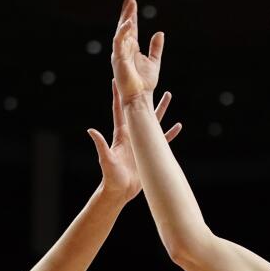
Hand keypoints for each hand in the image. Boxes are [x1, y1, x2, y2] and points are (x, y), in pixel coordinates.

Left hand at [88, 80, 180, 200]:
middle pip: (141, 109)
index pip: (120, 109)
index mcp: (122, 133)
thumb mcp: (106, 159)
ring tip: (168, 94)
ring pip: (155, 121)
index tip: (118, 79)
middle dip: (145, 94)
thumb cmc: (111, 176)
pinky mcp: (150, 152)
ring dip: (161, 108)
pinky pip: (163, 140)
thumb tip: (90, 130)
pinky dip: (170, 133)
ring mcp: (143, 142)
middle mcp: (133, 134)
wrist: (120, 191)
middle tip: (149, 79)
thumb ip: (100, 145)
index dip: (118, 95)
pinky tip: (178, 125)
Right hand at [110, 0, 163, 101]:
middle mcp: (124, 48)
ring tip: (130, 4)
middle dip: (127, 10)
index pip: (131, 26)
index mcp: (131, 47)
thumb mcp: (154, 61)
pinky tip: (129, 23)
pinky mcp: (118, 58)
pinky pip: (119, 42)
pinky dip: (123, 32)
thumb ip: (156, 47)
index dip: (131, 12)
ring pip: (120, 30)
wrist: (140, 97)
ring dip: (125, 17)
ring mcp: (119, 52)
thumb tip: (159, 33)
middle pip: (124, 25)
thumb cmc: (145, 83)